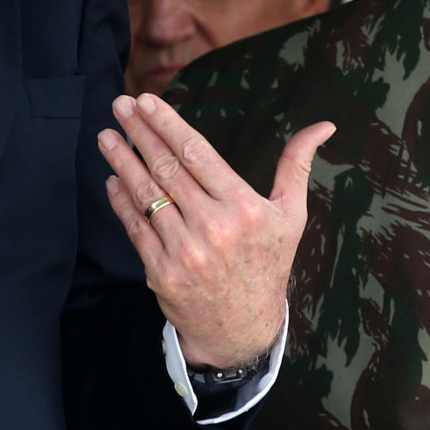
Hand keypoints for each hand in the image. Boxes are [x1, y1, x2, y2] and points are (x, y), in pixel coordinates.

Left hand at [97, 93, 332, 368]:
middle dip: (140, 133)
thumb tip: (323, 125)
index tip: (146, 101)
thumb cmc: (268, 262)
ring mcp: (185, 251)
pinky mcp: (162, 272)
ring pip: (147, 195)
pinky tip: (112, 178)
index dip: (168, 124)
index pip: (198, 154)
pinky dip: (121, 201)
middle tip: (120, 105)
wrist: (245, 328)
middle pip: (167, 169)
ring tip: (106, 136)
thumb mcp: (291, 215)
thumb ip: (296, 166)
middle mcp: (214, 228)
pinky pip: (135, 227)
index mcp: (245, 208)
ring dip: (122, 161)